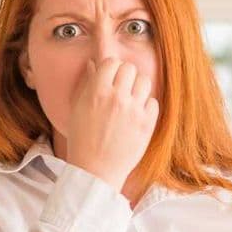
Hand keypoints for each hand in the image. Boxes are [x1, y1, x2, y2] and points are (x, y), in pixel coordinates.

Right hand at [66, 57, 158, 192]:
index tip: (110, 77)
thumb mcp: (78, 108)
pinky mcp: (147, 124)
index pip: (112, 62)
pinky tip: (138, 113)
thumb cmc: (82, 140)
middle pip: (130, 69)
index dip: (111, 68)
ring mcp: (134, 111)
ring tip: (132, 98)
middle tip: (122, 88)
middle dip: (125, 76)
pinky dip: (147, 105)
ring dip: (138, 87)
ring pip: (144, 81)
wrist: (96, 170)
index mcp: (96, 92)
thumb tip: (93, 63)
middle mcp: (117, 98)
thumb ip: (87, 83)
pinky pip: (153, 102)